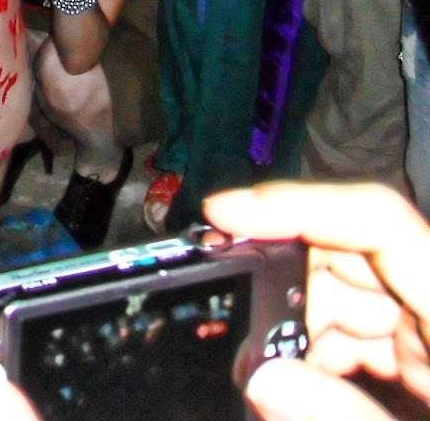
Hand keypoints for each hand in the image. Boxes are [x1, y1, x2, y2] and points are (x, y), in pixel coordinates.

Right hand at [205, 182, 429, 418]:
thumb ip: (348, 420)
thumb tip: (263, 378)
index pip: (380, 221)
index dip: (299, 204)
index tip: (225, 215)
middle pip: (359, 257)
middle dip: (291, 280)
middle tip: (238, 322)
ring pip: (355, 300)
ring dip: (305, 329)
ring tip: (271, 372)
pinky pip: (372, 342)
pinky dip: (330, 358)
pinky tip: (306, 389)